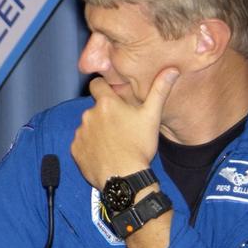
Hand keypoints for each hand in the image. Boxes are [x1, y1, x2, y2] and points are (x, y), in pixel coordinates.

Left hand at [71, 67, 179, 187]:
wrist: (124, 177)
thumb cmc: (139, 146)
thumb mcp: (152, 117)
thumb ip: (159, 91)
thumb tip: (172, 69)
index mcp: (106, 103)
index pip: (97, 84)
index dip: (104, 88)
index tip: (113, 96)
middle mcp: (88, 114)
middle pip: (95, 108)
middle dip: (105, 114)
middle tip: (121, 126)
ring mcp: (80, 132)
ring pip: (89, 126)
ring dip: (98, 130)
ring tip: (114, 143)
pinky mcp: (75, 149)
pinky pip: (82, 143)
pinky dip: (91, 146)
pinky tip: (105, 154)